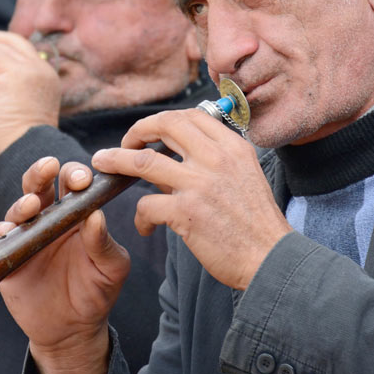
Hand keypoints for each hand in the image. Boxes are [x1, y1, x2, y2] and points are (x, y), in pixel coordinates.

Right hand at [0, 157, 127, 373]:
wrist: (72, 330)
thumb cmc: (97, 292)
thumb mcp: (111, 268)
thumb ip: (103, 243)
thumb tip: (96, 215)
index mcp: (76, 214)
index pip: (72, 183)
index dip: (76, 175)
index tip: (83, 179)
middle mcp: (48, 219)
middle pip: (40, 184)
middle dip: (42, 171)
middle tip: (50, 167)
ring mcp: (26, 236)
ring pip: (17, 207)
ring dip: (23, 201)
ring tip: (32, 205)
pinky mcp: (7, 257)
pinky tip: (7, 232)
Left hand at [92, 109, 291, 290]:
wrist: (271, 258)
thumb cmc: (256, 222)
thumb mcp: (242, 176)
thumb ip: (210, 161)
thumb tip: (167, 156)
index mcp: (232, 146)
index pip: (190, 115)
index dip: (163, 120)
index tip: (151, 132)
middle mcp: (216, 158)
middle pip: (164, 125)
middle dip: (136, 131)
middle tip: (124, 144)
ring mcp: (199, 184)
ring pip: (142, 162)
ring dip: (116, 161)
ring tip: (102, 164)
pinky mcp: (186, 212)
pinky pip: (146, 204)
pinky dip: (140, 216)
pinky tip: (145, 227)